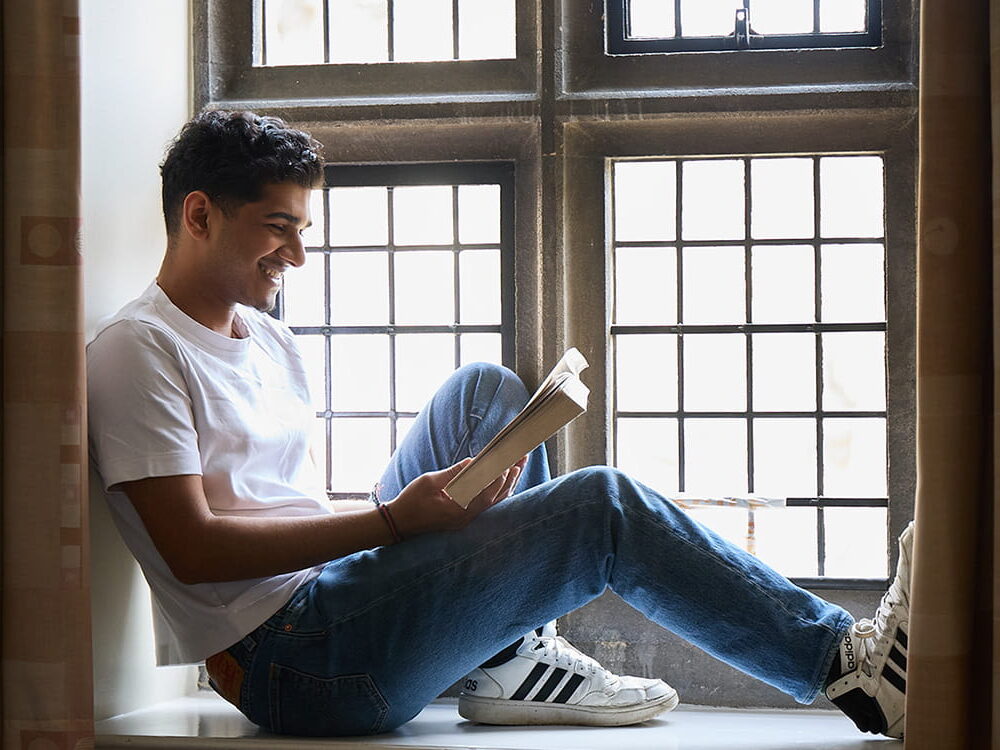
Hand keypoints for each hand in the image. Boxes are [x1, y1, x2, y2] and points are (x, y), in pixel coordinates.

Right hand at [386, 458, 523, 537]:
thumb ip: (453, 473)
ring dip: (507, 485)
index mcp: (458, 509)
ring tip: (518, 468)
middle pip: (496, 497)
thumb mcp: (429, 482)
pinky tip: (504, 483)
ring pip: (493, 503)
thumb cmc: (410, 502)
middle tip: (522, 459)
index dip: (500, 475)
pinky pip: (486, 506)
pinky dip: (497, 494)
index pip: (487, 491)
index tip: (510, 460)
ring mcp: (466, 520)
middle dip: (510, 477)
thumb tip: (473, 461)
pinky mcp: (463, 519)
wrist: (398, 524)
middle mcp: (466, 517)